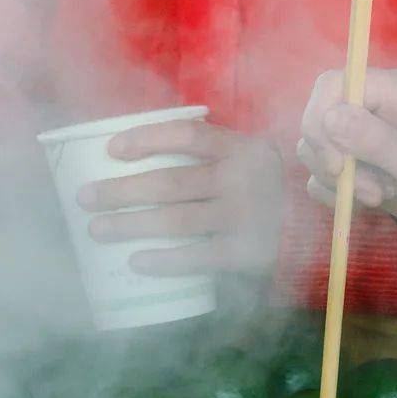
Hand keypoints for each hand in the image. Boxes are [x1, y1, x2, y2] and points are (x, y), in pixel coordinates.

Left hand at [75, 121, 283, 275]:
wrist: (311, 227)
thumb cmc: (259, 185)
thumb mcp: (242, 158)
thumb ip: (207, 151)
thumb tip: (134, 151)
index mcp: (239, 147)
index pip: (188, 135)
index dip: (147, 139)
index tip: (111, 150)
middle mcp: (242, 178)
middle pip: (171, 182)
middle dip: (121, 190)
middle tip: (85, 197)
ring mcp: (245, 216)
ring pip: (177, 220)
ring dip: (131, 225)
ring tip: (96, 229)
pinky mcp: (247, 252)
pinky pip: (199, 257)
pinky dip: (166, 260)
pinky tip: (136, 262)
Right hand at [298, 68, 396, 237]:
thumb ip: (378, 142)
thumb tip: (329, 119)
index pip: (334, 85)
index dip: (321, 121)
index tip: (337, 165)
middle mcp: (375, 104)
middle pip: (319, 114)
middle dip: (330, 157)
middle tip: (367, 191)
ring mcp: (362, 132)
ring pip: (315, 146)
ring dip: (338, 179)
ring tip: (379, 196)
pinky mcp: (356, 160)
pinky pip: (320, 171)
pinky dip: (335, 192)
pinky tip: (370, 201)